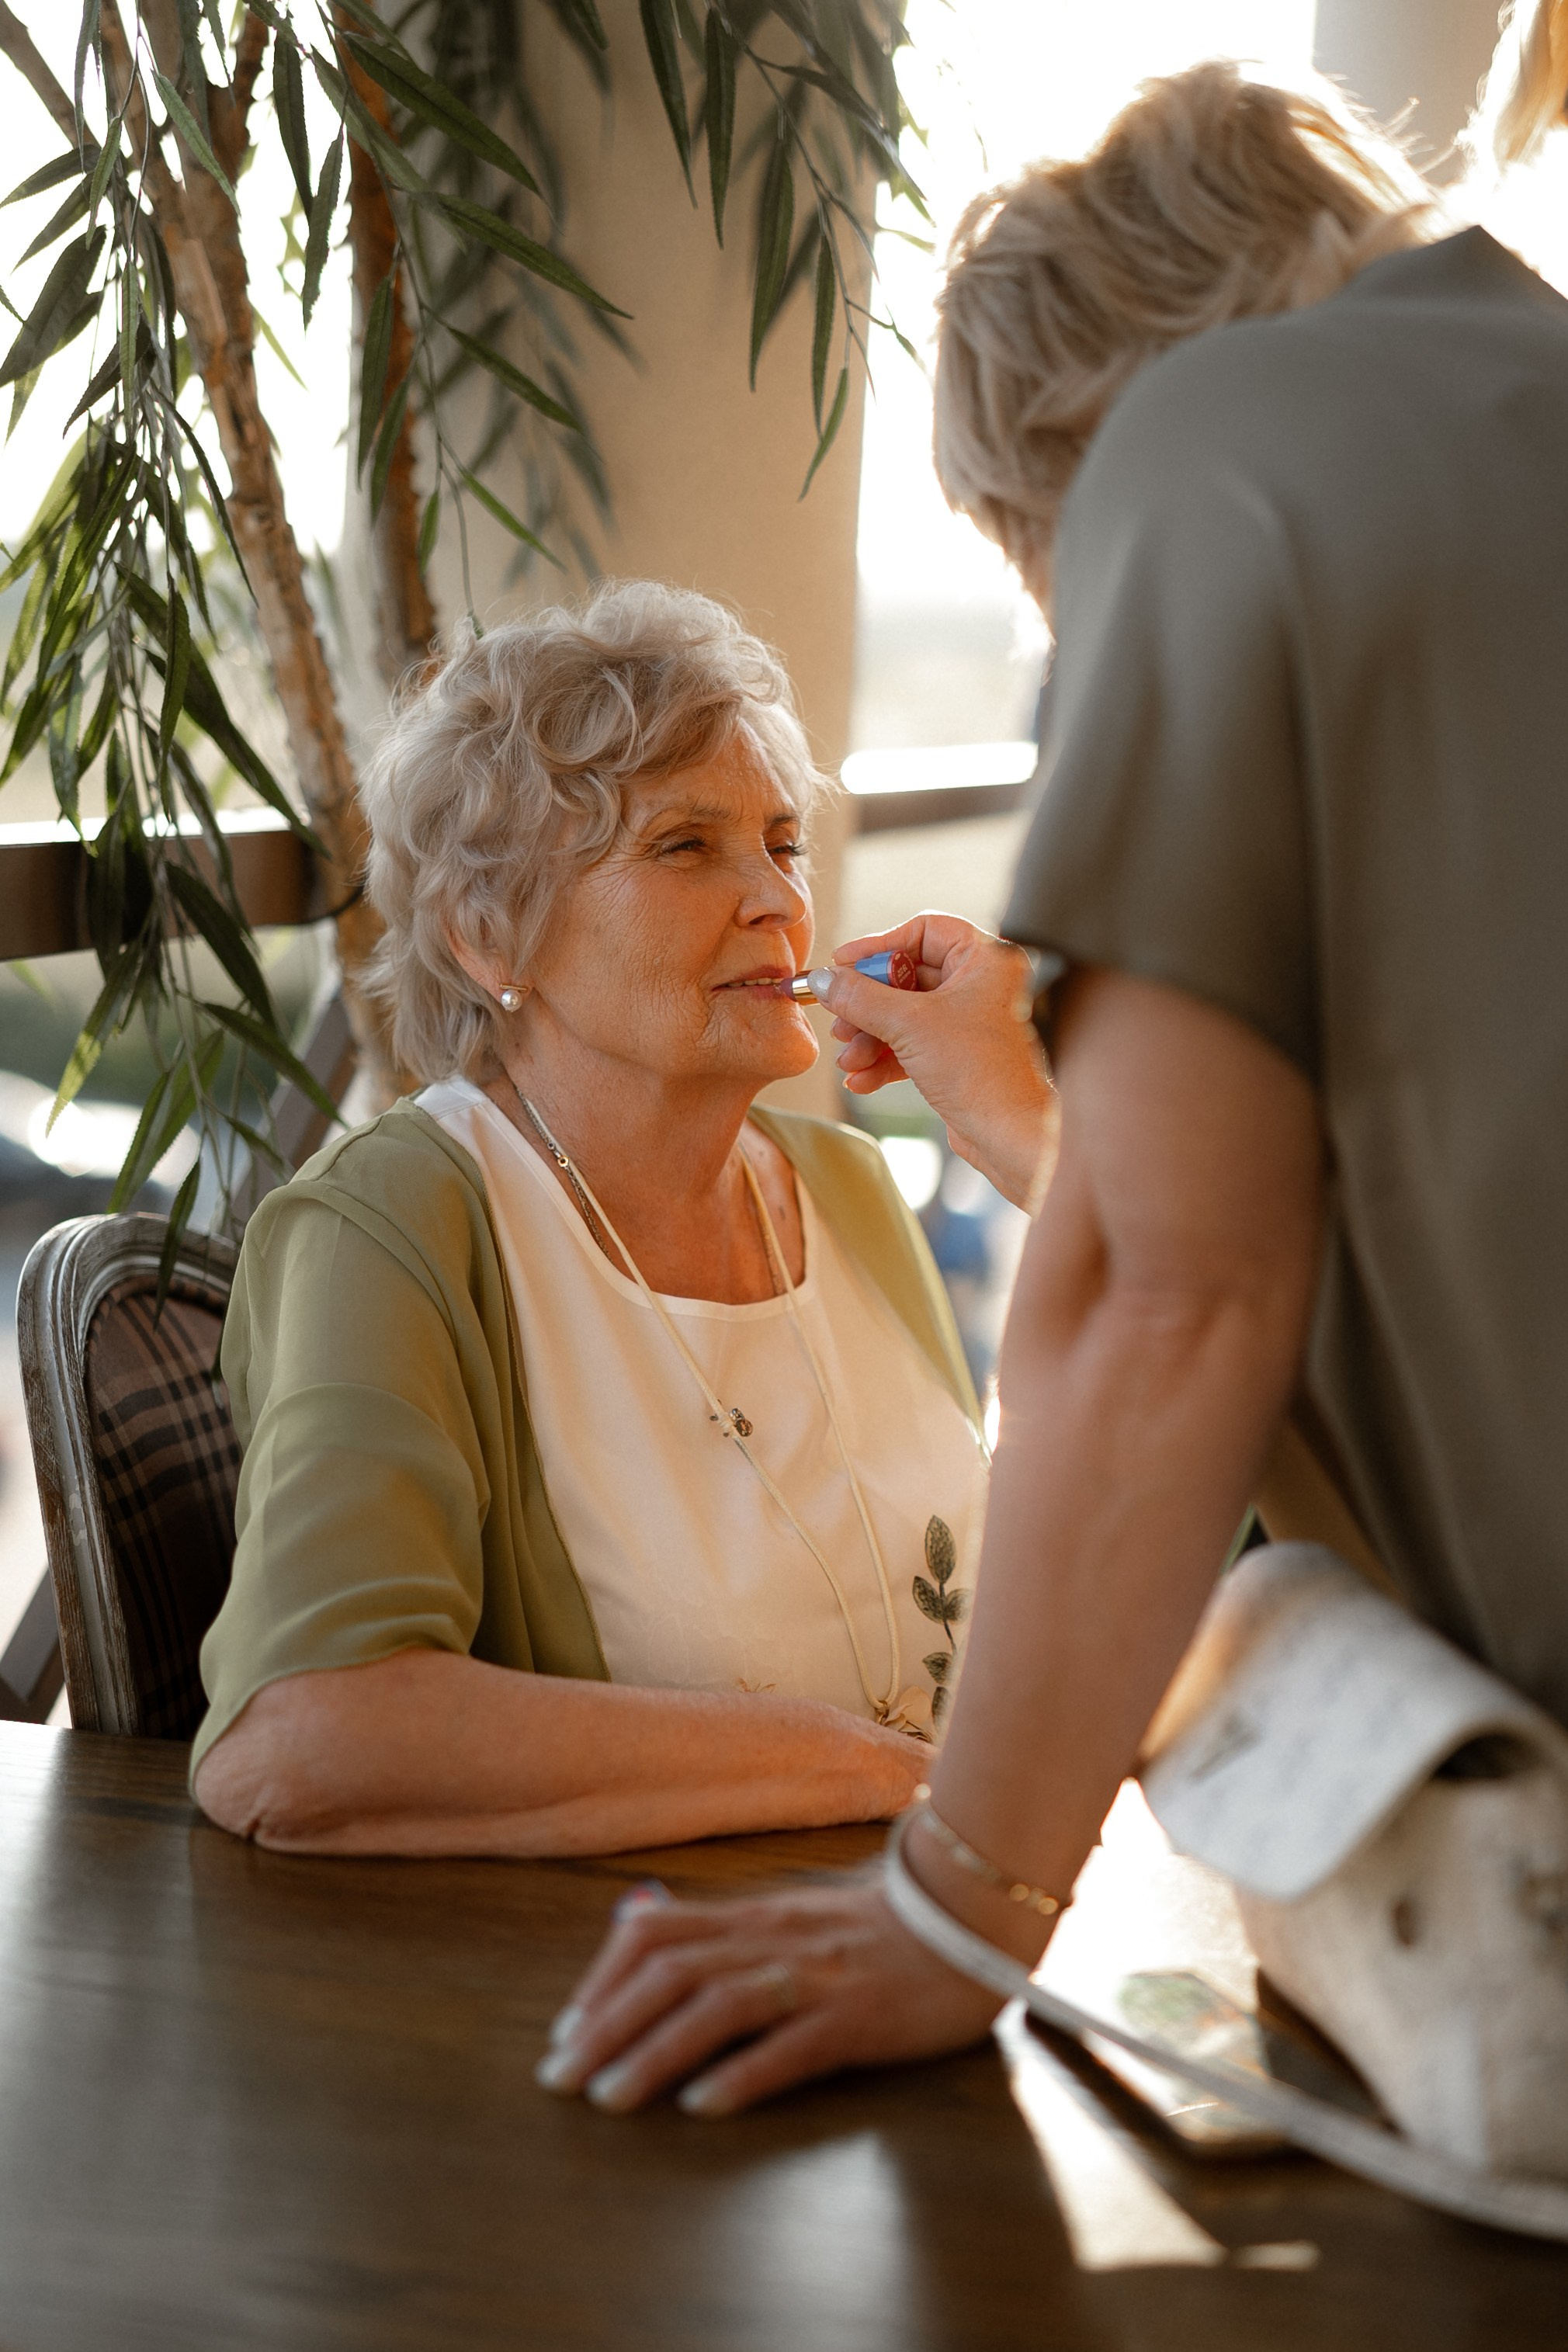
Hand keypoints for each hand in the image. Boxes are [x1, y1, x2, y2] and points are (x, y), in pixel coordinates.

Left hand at [535, 1873, 1002, 2116]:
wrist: (969, 1919)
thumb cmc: (878, 1931)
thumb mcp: (795, 1920)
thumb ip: (732, 1934)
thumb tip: (653, 1946)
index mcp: (754, 1916)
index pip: (654, 1932)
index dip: (600, 1979)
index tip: (567, 2031)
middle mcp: (773, 1939)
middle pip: (670, 1973)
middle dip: (606, 2026)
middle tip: (560, 2079)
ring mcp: (815, 1977)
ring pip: (718, 2005)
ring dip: (655, 2052)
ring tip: (610, 2100)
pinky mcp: (858, 2018)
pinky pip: (793, 2044)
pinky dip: (743, 2073)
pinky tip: (704, 2105)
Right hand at [820, 914, 1056, 1208]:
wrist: (1010, 1137)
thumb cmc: (980, 1073)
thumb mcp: (908, 1026)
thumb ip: (860, 998)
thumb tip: (824, 980)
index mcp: (986, 959)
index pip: (923, 931)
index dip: (878, 945)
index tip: (842, 964)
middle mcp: (982, 985)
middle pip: (907, 976)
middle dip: (868, 1004)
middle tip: (840, 1020)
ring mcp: (971, 1022)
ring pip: (906, 1015)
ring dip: (871, 1037)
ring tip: (849, 1060)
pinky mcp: (960, 1056)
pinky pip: (913, 1046)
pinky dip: (885, 1060)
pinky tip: (861, 1080)